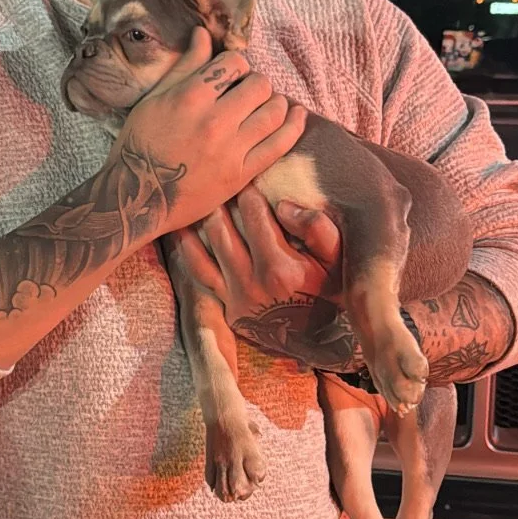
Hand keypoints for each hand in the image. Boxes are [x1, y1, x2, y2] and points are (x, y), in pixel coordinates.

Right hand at [110, 28, 308, 236]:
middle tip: (248, 92)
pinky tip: (297, 116)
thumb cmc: (139, 145)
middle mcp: (215, 121)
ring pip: (274, 112)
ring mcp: (231, 149)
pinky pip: (280, 145)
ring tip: (269, 103)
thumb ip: (185, 67)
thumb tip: (203, 33)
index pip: (233, 62)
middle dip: (256, 83)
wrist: (138, 198)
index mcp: (190, 97)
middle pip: (259, 85)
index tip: (231, 75)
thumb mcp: (154, 100)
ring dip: (276, 102)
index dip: (236, 65)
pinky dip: (293, 126)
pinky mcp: (242, 174)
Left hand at [168, 186, 343, 319]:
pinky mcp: (225, 306)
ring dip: (199, 218)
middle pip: (222, 226)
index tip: (247, 180)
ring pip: (204, 246)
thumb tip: (283, 205)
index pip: (254, 214)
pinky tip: (180, 228)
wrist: (320, 338)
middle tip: (217, 184)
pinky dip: (186, 247)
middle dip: (219, 200)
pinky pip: (198, 272)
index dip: (249, 191)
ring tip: (198, 198)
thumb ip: (317, 229)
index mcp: (280, 267)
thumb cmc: (329, 290)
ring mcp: (235, 295)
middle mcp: (252, 281)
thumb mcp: (337, 260)